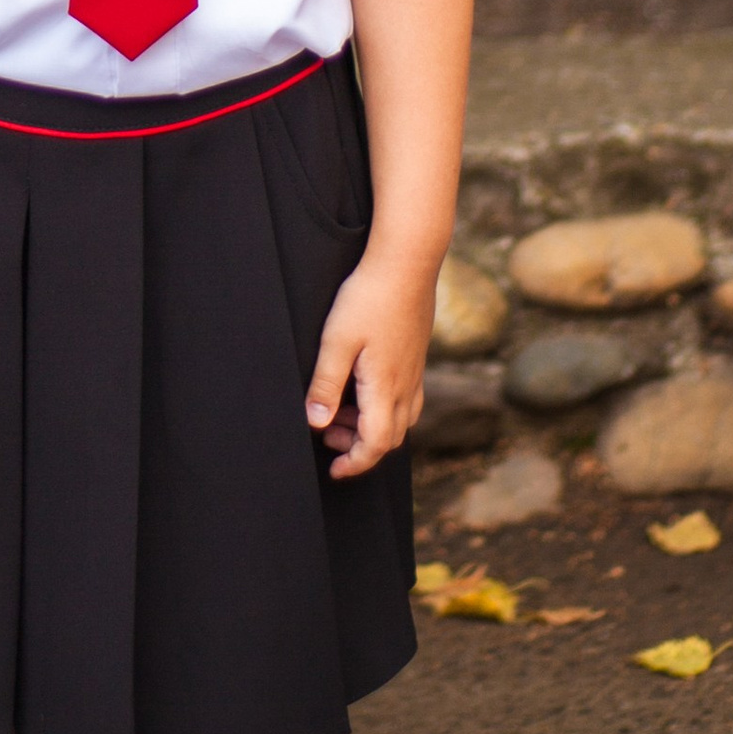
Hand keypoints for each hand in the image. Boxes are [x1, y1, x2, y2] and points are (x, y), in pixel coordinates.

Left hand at [304, 256, 435, 479]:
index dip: (355, 464)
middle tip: (328, 435)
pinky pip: (407, 399)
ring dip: (372, 427)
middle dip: (359, 447)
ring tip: (340, 410)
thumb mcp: (336, 340)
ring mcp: (415, 372)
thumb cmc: (369, 298)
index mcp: (385, 388)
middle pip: (389, 438)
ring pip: (400, 419)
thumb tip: (316, 423)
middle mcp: (406, 386)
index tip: (334, 470)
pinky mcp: (417, 356)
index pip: (375, 445)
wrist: (407, 263)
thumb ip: (325, 384)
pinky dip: (384, 408)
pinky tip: (364, 387)